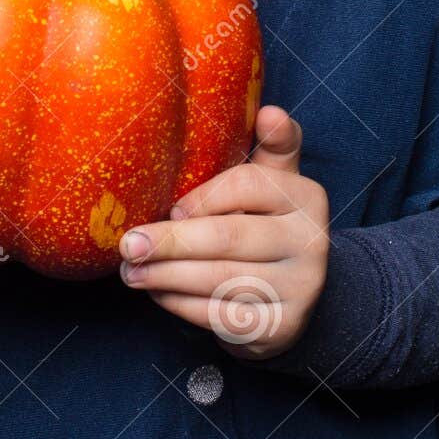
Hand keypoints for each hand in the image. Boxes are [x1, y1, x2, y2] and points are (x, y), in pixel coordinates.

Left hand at [117, 106, 326, 359]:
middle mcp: (310, 242)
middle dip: (170, 242)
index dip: (202, 197)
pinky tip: (157, 293)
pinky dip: (180, 305)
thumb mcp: (277, 182)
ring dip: (165, 277)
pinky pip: (219, 315)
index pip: (247, 185)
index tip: (170, 206)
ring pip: (219, 280)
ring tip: (130, 271)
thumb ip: (272, 146)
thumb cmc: (270, 225)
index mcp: (306, 196)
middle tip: (128, 245)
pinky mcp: (281, 327)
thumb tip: (268, 111)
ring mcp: (299, 288)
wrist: (304, 297)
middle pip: (228, 237)